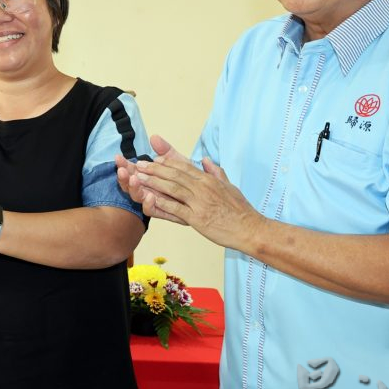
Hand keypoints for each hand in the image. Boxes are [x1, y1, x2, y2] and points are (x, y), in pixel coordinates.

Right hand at [117, 136, 185, 219]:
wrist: (210, 199)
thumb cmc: (192, 180)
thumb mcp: (179, 162)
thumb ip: (166, 151)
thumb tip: (154, 137)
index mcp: (150, 178)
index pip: (132, 171)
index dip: (124, 165)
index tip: (118, 157)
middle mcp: (149, 190)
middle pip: (131, 184)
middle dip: (123, 177)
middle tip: (122, 169)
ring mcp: (156, 202)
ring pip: (138, 197)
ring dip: (133, 188)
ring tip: (134, 178)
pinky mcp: (165, 212)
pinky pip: (153, 211)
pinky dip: (148, 204)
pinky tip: (149, 196)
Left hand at [132, 135, 264, 249]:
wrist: (250, 229)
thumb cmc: (240, 210)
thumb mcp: (230, 186)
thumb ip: (216, 172)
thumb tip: (207, 160)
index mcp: (209, 180)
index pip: (184, 166)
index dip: (167, 162)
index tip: (153, 159)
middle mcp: (203, 188)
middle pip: (174, 175)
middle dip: (154, 169)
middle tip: (139, 165)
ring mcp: (200, 202)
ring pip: (173, 188)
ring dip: (154, 182)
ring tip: (139, 178)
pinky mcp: (198, 218)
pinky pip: (176, 209)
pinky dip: (161, 203)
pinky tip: (149, 199)